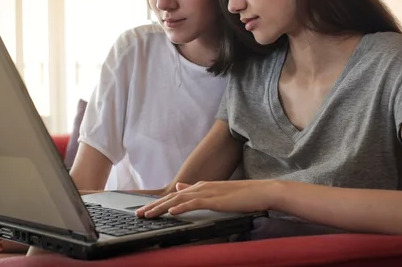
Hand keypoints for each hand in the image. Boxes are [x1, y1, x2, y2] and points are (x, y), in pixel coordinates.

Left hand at [135, 180, 274, 217]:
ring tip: (148, 215)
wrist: (262, 191)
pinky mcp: (215, 199)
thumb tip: (180, 188)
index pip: (174, 195)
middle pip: (172, 196)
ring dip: (161, 207)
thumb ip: (197, 192)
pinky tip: (171, 212)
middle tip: (138, 214)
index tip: (145, 210)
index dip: (158, 202)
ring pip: (178, 199)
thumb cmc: (243, 196)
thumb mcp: (217, 193)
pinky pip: (194, 203)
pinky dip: (181, 207)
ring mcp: (208, 192)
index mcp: (201, 187)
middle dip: (153, 205)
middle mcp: (201, 187)